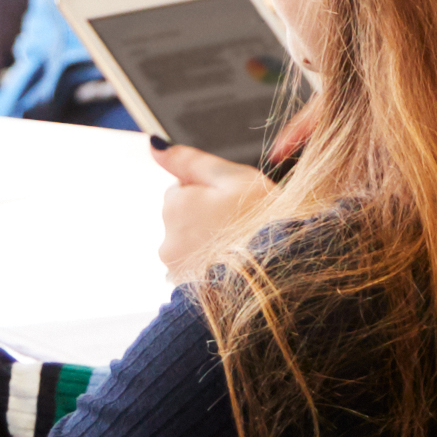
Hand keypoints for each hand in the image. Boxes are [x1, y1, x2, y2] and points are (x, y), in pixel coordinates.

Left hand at [153, 145, 277, 286]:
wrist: (280, 272)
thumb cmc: (262, 223)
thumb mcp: (233, 178)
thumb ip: (190, 161)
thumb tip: (155, 146)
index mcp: (175, 206)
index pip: (182, 189)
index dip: (211, 193)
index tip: (234, 204)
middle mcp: (167, 238)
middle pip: (184, 218)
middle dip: (206, 218)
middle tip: (240, 225)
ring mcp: (175, 268)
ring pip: (189, 244)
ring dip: (208, 244)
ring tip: (239, 248)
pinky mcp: (186, 291)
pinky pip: (195, 270)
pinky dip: (209, 267)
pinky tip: (232, 267)